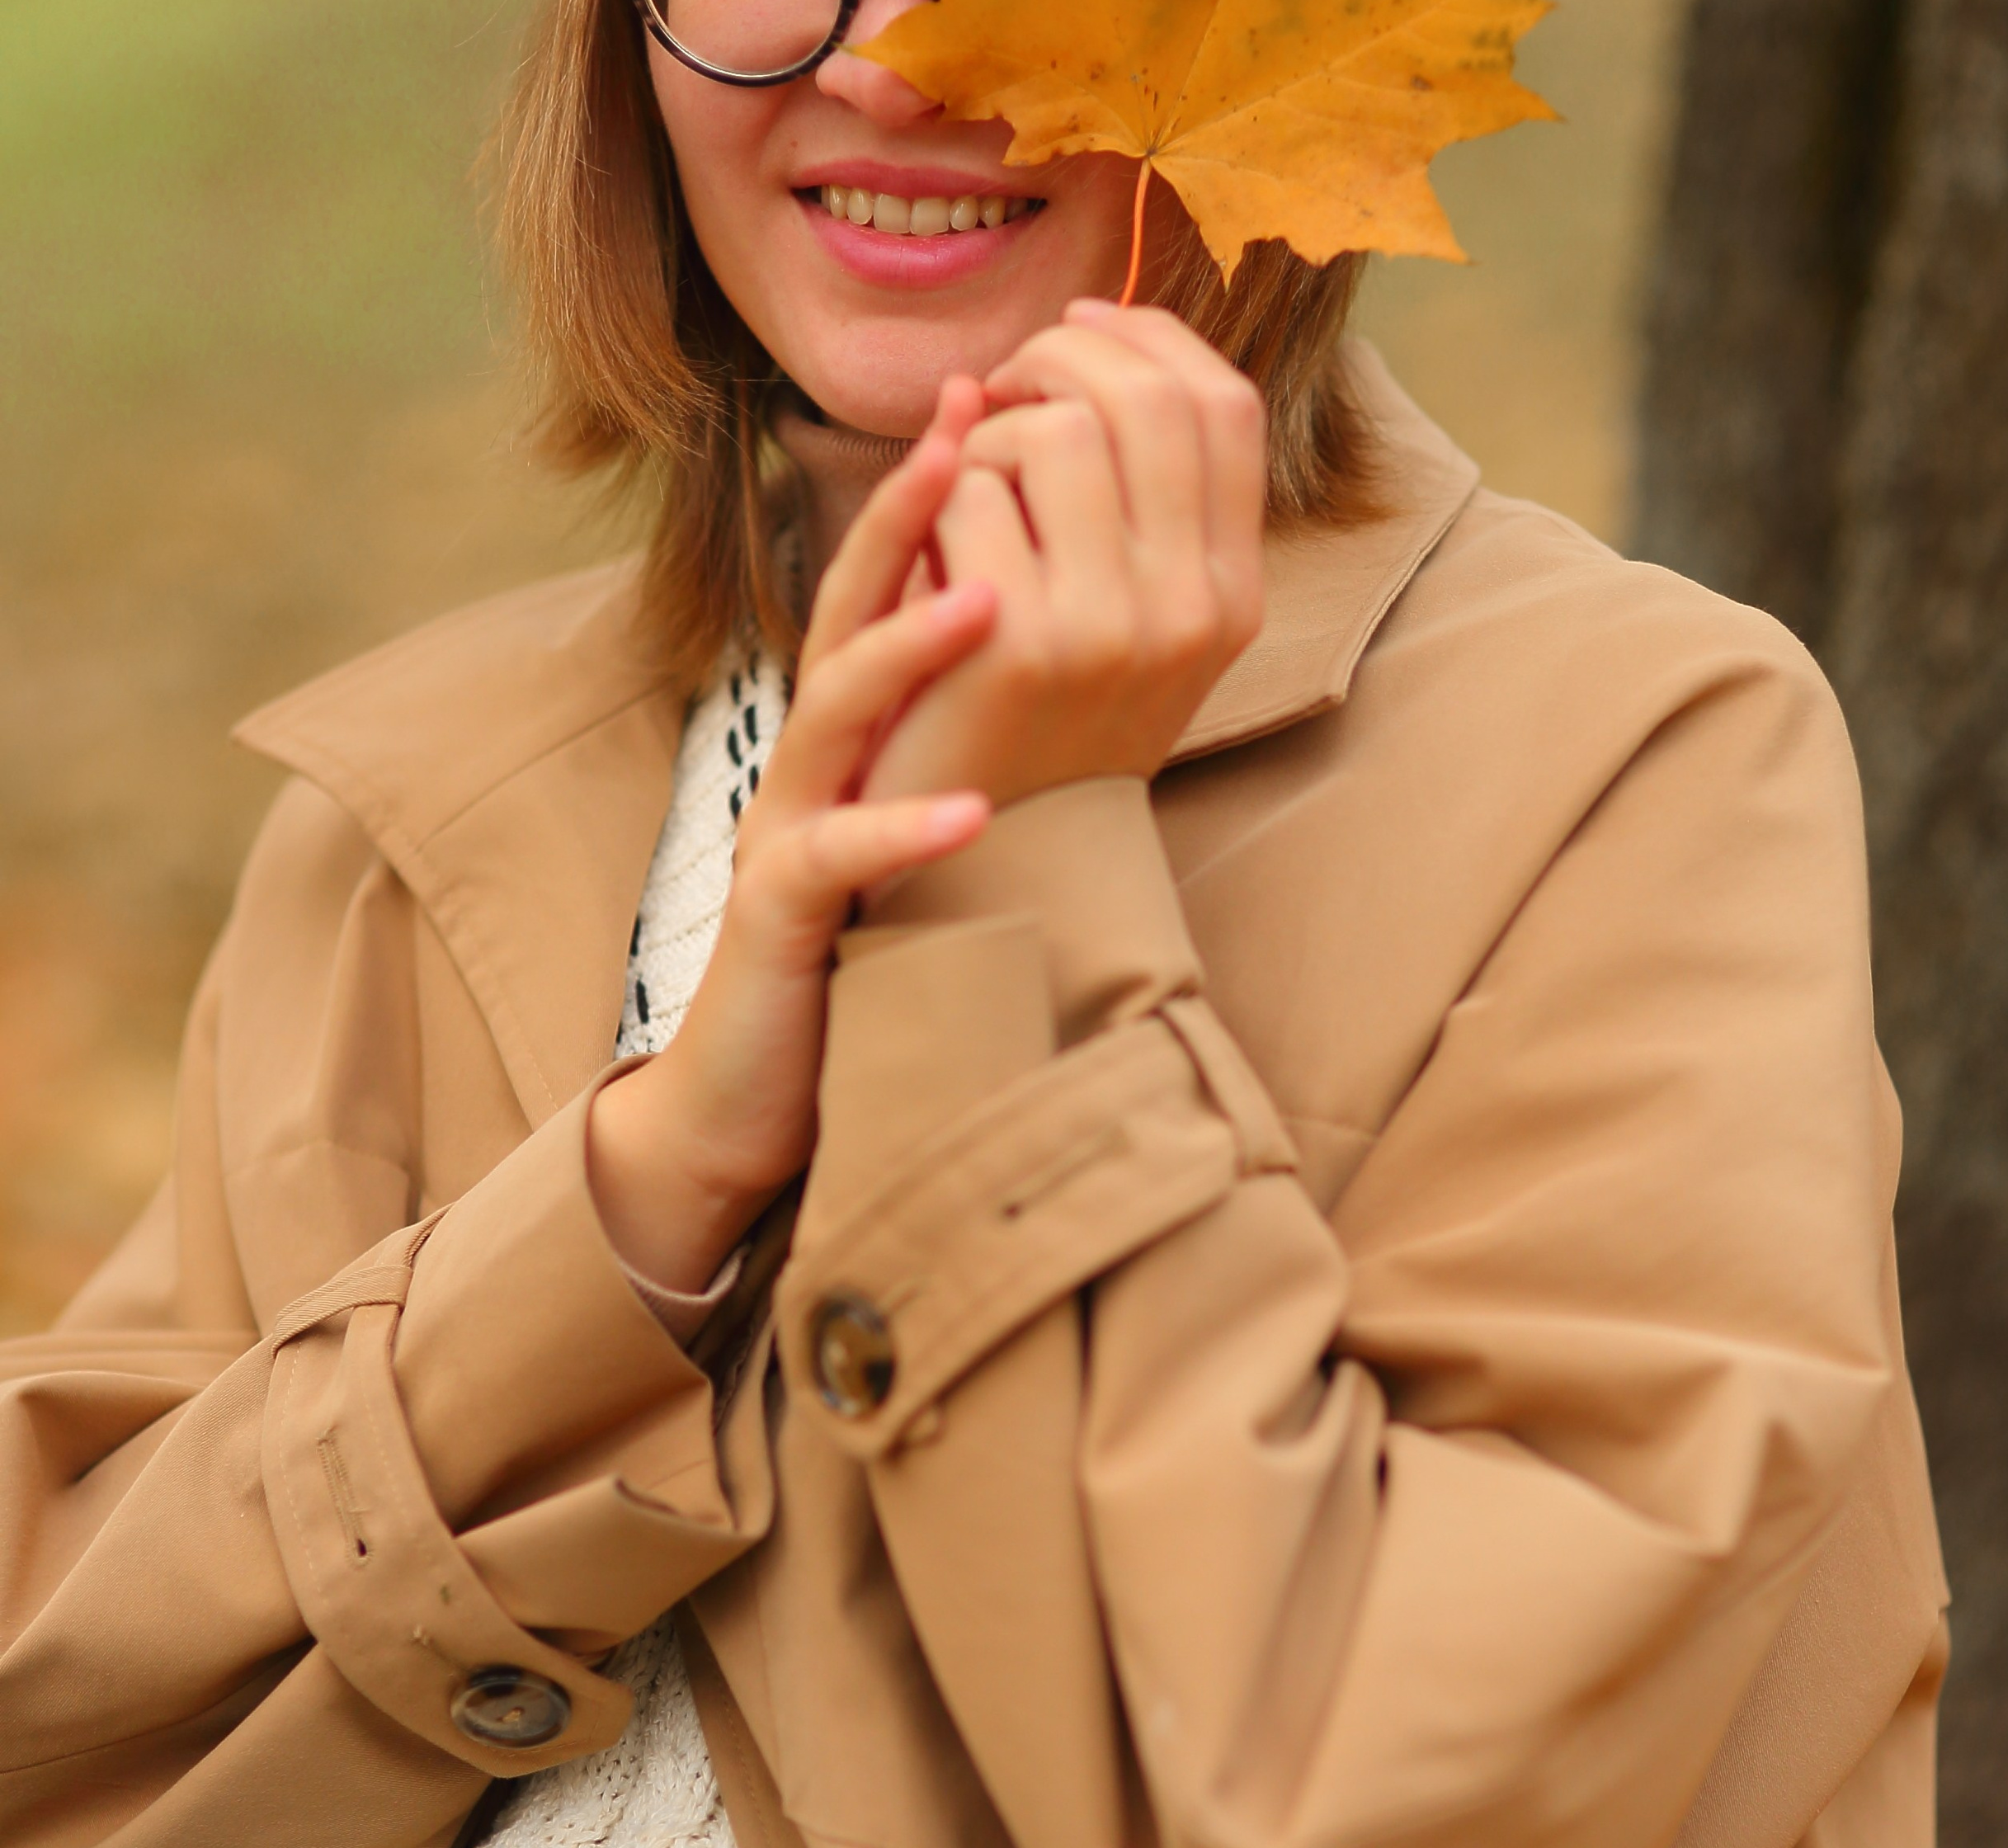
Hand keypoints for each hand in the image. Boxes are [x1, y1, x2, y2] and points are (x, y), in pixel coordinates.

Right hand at [588, 381, 996, 1292]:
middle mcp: (811, 753)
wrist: (767, 1072)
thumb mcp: (907, 798)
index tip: (999, 394)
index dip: (935, 488)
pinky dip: (901, 833)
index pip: (888, 580)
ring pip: (832, 711)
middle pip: (845, 607)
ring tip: (988, 598)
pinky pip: (836, 861)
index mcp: (852, 722)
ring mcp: (789, 825)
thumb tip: (1020, 618)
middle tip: (970, 425)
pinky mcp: (784, 915)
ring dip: (906, 648)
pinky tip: (970, 816)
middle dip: (903, 513)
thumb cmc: (859, 929)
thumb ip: (943, 714)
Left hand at [861, 300, 1266, 812]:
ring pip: (1053, 429)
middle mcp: (1191, 610)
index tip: (1076, 330)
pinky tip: (934, 554)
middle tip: (999, 388)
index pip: (1223, 403)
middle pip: (1142, 395)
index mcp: (1233, 595)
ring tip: (969, 492)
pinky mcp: (1017, 644)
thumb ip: (1136, 488)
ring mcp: (1109, 629)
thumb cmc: (1048, 717)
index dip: (1148, 338)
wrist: (991, 853)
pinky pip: (970, 489)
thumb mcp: (1132, 615)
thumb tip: (1087, 320)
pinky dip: (936, 498)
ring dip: (990, 434)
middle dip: (1054, 357)